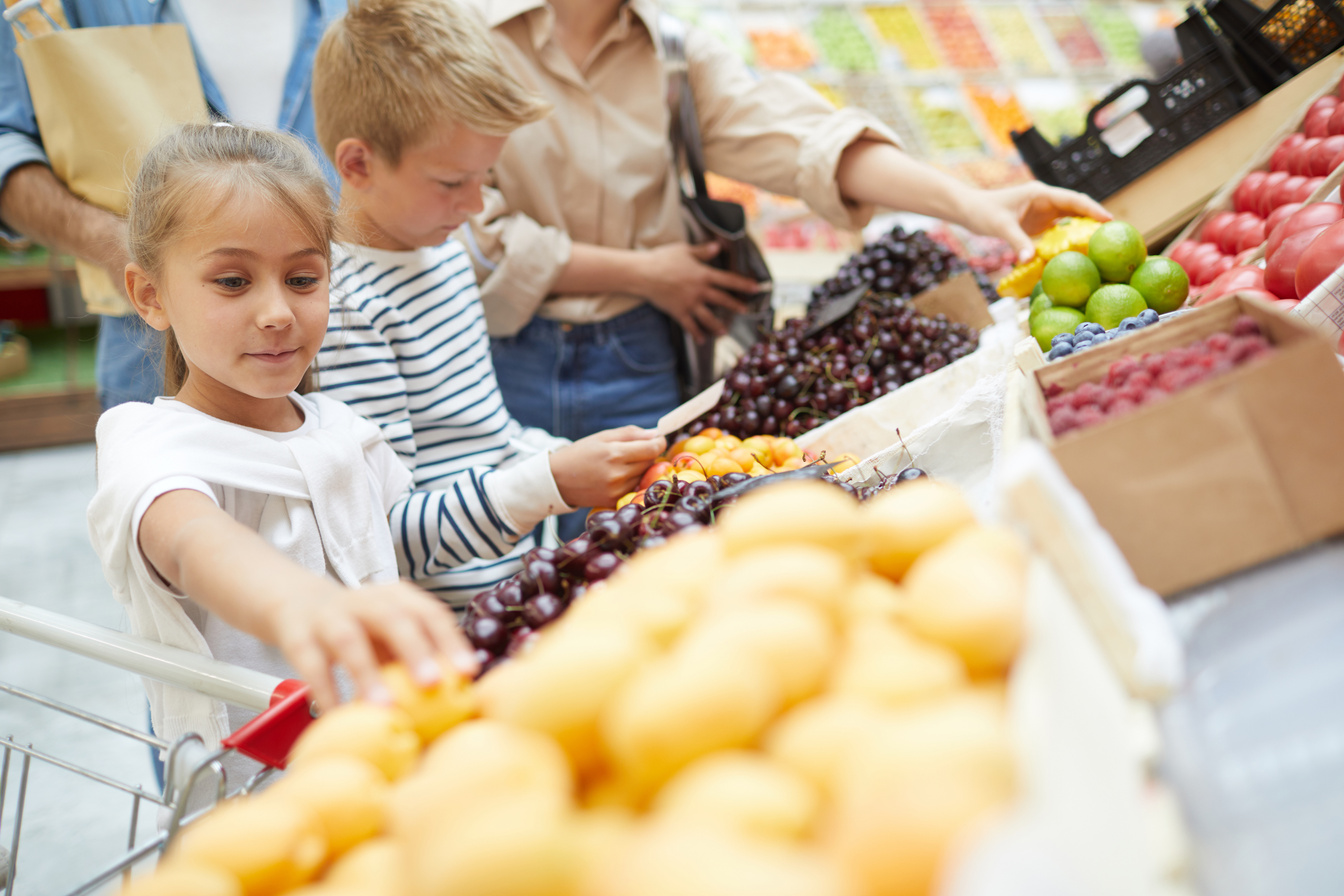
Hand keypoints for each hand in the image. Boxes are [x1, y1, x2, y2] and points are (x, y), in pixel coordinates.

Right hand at [272, 580, 476, 710]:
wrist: (294, 601)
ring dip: (368, 674)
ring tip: (384, 707)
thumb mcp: (389, 634)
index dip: (450, 640)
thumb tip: (457, 698)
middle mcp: (366, 602)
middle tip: (433, 683)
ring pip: (349, 641)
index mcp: (397, 598)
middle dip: (416, 650)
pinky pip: (312, 666)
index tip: (468, 671)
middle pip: (394, 619)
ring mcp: (330, 617)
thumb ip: (417, 658)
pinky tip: (340, 716)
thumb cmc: (359, 627)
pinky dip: (326, 693)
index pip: (430, 613)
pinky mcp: (298, 636)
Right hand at [549, 425, 666, 508]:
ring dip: (641, 468)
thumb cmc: (580, 453)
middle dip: (648, 454)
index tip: (658, 439)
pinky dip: (632, 481)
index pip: (652, 449)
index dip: (659, 442)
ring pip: (644, 476)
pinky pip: (635, 488)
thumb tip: (656, 434)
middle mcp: (618, 474)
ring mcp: (617, 490)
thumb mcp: (602, 437)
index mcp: (614, 453)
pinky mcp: (614, 501)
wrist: (557, 480)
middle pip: (650, 462)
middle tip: (635, 450)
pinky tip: (619, 476)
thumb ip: (631, 434)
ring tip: (623, 463)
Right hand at [637, 243, 760, 342]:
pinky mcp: (678, 312)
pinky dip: (696, 334)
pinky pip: (690, 326)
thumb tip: (719, 246)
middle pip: (722, 300)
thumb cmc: (663, 258)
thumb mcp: (684, 250)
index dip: (743, 284)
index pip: (728, 280)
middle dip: (736, 305)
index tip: (756, 287)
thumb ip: (703, 251)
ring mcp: (689, 303)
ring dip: (718, 325)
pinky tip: (702, 341)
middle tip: (746, 310)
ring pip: (708, 317)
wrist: (643, 274)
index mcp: (703, 274)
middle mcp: (699, 291)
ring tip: (724, 332)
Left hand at [963, 183, 1112, 262]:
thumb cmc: (983, 212)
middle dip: (1095, 219)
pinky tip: (1080, 251)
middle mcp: (1046, 200)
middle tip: (1115, 234)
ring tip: (1103, 243)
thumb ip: (1017, 242)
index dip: (1093, 209)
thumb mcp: (1000, 226)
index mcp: (1041, 194)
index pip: (1073, 199)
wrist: (969, 210)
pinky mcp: (1039, 222)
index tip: (1109, 219)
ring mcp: (1043, 210)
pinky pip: (1060, 229)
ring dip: (1085, 229)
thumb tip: (1029, 261)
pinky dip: (1070, 238)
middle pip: (1077, 207)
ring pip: (1071, 218)